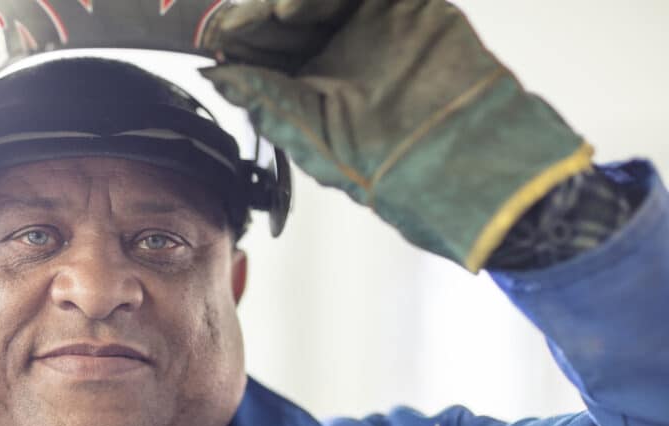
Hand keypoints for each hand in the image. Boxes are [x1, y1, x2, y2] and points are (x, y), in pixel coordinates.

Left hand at [202, 0, 592, 271]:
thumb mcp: (308, 132)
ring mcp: (374, 23)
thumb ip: (263, 97)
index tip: (215, 38)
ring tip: (275, 14)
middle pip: (290, 9)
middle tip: (238, 21)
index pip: (267, 45)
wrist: (453, 162)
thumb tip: (215, 77)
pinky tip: (297, 6)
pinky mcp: (408, 5)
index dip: (240, 37)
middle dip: (261, 13)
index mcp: (312, 81)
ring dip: (291, 0)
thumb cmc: (384, 166)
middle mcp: (340, 49)